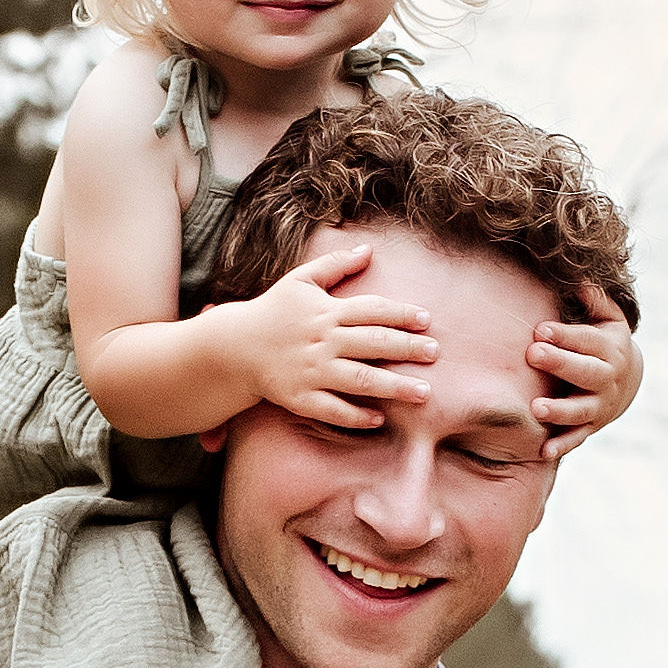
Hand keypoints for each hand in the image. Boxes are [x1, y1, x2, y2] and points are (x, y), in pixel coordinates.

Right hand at [232, 236, 438, 427]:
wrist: (233, 347)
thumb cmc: (272, 311)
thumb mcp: (300, 280)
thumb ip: (336, 264)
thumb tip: (369, 249)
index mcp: (326, 312)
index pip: (372, 310)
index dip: (401, 314)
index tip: (426, 320)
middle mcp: (322, 341)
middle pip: (373, 344)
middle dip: (408, 348)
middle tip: (435, 353)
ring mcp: (312, 371)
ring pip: (360, 379)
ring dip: (394, 387)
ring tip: (424, 392)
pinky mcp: (300, 397)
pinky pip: (332, 410)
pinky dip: (356, 416)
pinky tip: (379, 419)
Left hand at [526, 288, 642, 459]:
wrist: (628, 381)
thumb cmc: (605, 341)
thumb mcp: (609, 318)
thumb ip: (595, 300)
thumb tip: (579, 280)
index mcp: (610, 349)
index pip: (587, 341)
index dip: (566, 335)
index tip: (541, 329)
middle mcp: (607, 379)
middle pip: (586, 373)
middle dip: (560, 363)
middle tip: (532, 354)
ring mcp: (599, 405)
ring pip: (581, 410)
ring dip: (559, 410)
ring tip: (536, 408)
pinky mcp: (590, 426)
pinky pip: (576, 438)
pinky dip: (562, 445)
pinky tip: (543, 451)